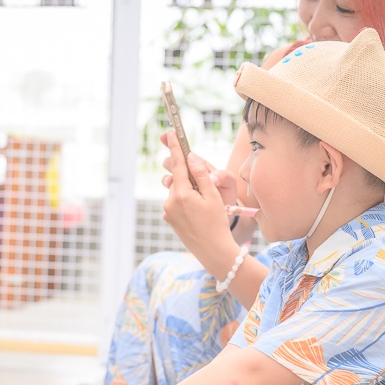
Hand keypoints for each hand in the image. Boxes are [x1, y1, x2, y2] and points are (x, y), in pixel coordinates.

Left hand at [159, 131, 237, 257]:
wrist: (213, 250)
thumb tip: (191, 157)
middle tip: (204, 187)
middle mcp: (170, 202)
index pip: (177, 165)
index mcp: (182, 194)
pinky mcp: (168, 219)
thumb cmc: (217, 223)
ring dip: (187, 190)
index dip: (175, 148)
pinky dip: (184, 201)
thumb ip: (201, 175)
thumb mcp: (213, 196)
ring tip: (203, 204)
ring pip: (177, 190)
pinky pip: (175, 202)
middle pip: (178, 178)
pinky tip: (196, 212)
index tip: (171, 133)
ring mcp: (167, 211)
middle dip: (188, 176)